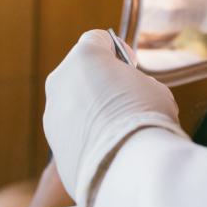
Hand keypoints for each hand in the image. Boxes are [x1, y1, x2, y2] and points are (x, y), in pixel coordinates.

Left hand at [43, 30, 183, 203]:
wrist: (128, 166)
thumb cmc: (146, 118)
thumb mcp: (153, 88)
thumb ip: (135, 84)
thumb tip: (129, 97)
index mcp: (84, 56)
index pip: (97, 39)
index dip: (117, 50)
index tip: (131, 66)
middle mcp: (60, 81)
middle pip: (81, 73)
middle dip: (101, 82)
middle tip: (126, 99)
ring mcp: (53, 114)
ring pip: (74, 104)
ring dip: (92, 111)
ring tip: (119, 130)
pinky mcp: (54, 145)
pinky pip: (73, 133)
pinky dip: (89, 137)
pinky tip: (112, 150)